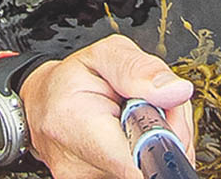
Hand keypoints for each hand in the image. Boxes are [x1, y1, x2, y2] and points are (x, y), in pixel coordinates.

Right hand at [20, 34, 194, 178]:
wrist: (43, 104)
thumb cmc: (72, 78)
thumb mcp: (105, 54)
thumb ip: (140, 69)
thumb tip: (177, 91)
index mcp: (75, 122)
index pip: (131, 161)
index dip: (162, 142)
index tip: (168, 125)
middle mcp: (78, 163)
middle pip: (147, 162)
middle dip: (164, 133)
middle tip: (151, 107)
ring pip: (145, 168)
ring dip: (153, 142)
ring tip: (136, 118)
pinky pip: (136, 171)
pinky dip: (143, 153)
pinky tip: (131, 135)